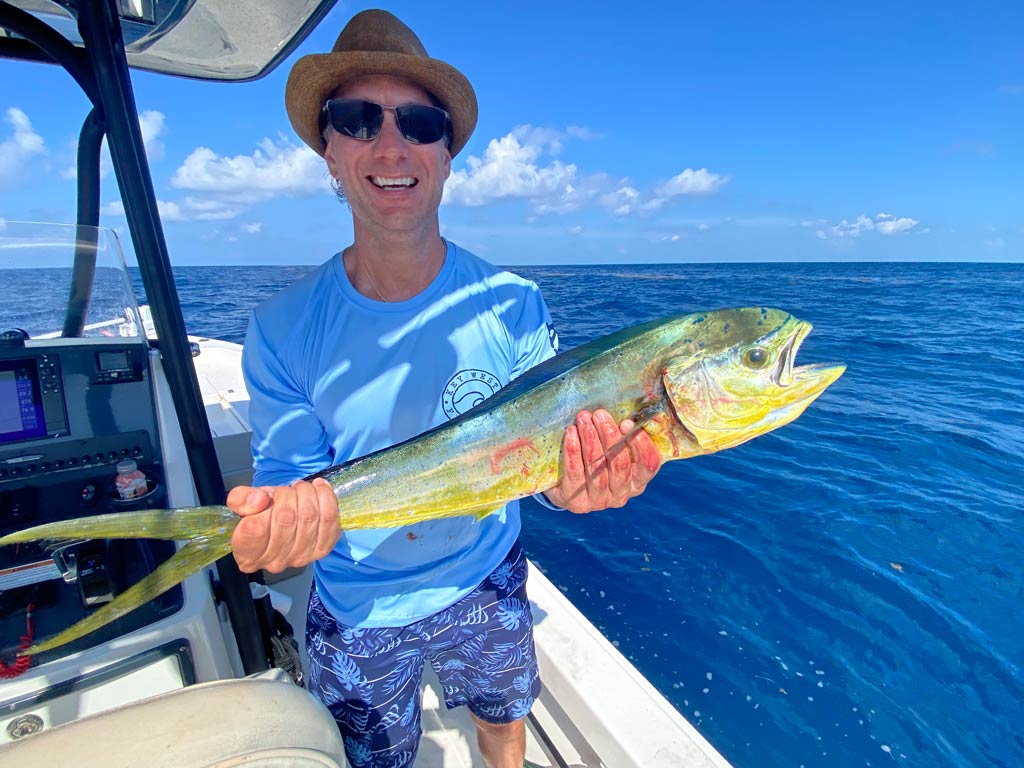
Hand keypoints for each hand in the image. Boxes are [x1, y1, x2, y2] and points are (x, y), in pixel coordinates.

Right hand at [226, 478, 339, 572]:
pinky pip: (330, 520)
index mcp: (247, 554)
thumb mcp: (240, 503)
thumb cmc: (260, 514)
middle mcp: (274, 562)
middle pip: (286, 518)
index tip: (265, 498)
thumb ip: (241, 499)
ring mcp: (299, 558)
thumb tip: (259, 500)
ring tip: (301, 489)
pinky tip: (319, 489)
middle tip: (286, 490)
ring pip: (309, 516)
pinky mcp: (321, 550)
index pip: (255, 529)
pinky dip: (327, 498)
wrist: (282, 522)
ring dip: (307, 493)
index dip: (263, 507)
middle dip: (287, 494)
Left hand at [543, 409, 660, 513]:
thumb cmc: (595, 458)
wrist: (564, 484)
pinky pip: (576, 474)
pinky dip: (573, 451)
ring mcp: (599, 501)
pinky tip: (571, 433)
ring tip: (583, 419)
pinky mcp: (577, 502)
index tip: (626, 422)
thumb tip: (634, 410)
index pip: (648, 465)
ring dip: (590, 439)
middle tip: (599, 414)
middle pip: (620, 464)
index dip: (640, 444)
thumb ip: (624, 434)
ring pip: (597, 468)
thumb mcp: (613, 448)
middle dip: (610, 435)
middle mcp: (621, 494)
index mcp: (637, 481)